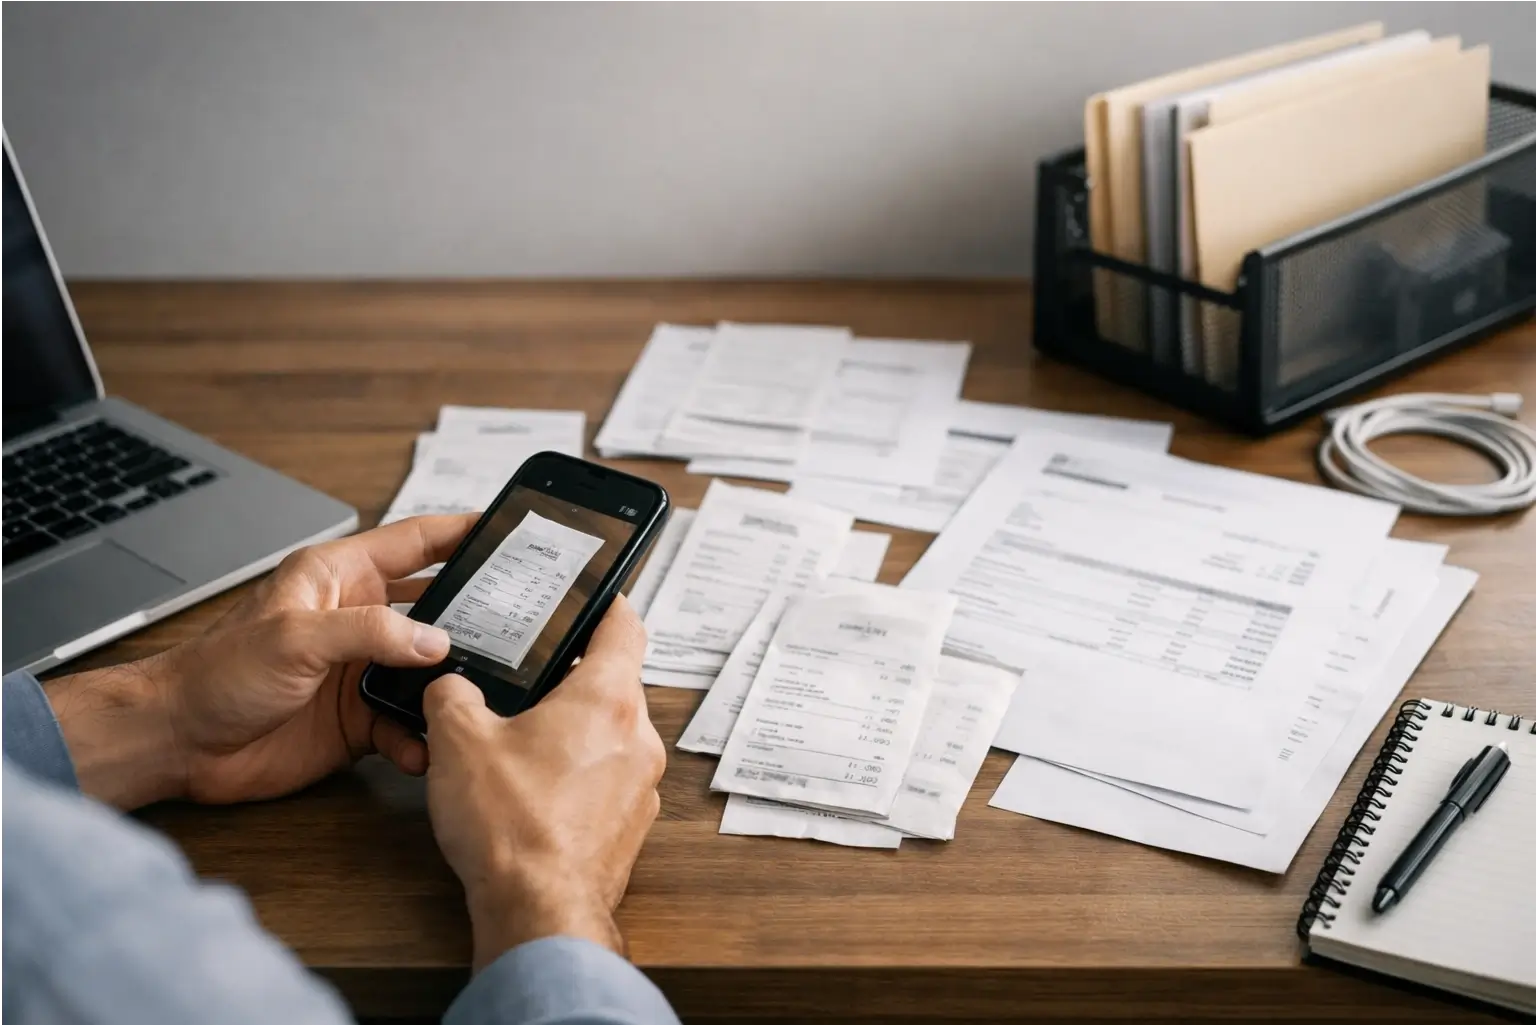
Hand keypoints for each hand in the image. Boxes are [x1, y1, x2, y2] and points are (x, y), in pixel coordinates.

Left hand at [45, 514, 477, 808]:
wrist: (178, 742)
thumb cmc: (217, 672)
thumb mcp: (295, 637)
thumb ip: (371, 632)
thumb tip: (436, 642)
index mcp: (340, 577)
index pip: (416, 542)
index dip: (461, 532)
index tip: (508, 530)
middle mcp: (357, 618)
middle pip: (436, 608)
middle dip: (476, 618)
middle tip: (522, 625)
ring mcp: (359, 669)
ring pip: (427, 670)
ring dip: (450, 686)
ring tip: (479, 696)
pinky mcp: (357, 717)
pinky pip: (406, 723)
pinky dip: (420, 737)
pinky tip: (426, 748)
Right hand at [421, 595, 663, 967]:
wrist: (538, 912)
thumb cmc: (511, 828)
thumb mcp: (458, 742)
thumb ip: (451, 695)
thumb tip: (449, 686)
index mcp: (607, 699)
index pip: (625, 626)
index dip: (607, 604)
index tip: (593, 596)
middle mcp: (637, 737)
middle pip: (614, 682)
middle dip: (572, 677)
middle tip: (532, 674)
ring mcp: (640, 785)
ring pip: (610, 734)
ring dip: (573, 730)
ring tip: (523, 737)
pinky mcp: (630, 825)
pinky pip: (607, 780)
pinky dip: (578, 774)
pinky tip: (534, 789)